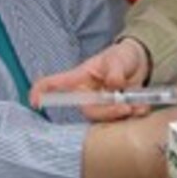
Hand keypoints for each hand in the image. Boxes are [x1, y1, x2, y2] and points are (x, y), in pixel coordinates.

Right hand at [29, 38, 150, 120]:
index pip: (55, 85)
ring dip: (122, 114)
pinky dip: (134, 115)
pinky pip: (120, 121)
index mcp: (80, 78)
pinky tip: (142, 107)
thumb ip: (115, 72)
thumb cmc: (122, 56)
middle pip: (87, 110)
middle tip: (126, 106)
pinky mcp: (115, 112)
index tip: (35, 101)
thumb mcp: (117, 58)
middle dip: (107, 112)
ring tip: (137, 104)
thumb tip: (115, 86)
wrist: (141, 62)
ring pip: (104, 119)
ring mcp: (101, 104)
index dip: (42, 92)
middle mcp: (87, 94)